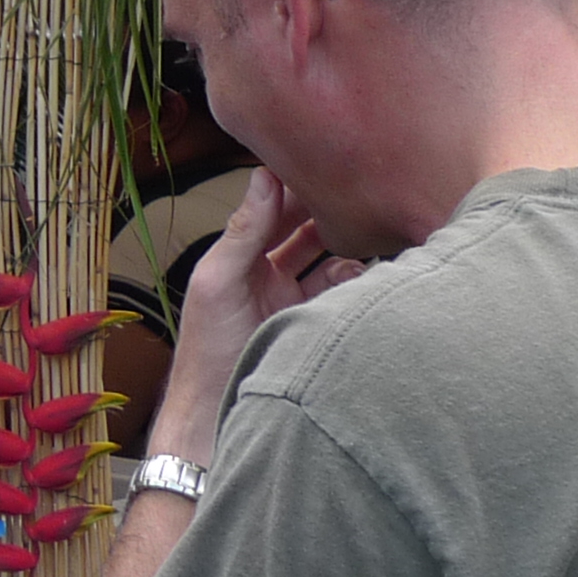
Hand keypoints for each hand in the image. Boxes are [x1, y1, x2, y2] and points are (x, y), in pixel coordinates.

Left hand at [145, 171, 360, 463]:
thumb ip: (244, 231)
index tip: (322, 158)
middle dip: (328, 212)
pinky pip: (342, 297)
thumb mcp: (218, 281)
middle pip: (307, 232)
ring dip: (349, 247)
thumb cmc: (207, 350)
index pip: (272, 210)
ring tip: (370, 230)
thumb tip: (264, 175)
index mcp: (240, 259)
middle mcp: (268, 276)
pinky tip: (369, 274)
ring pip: (331, 262)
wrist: (218, 418)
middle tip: (358, 191)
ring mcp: (295, 303)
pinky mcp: (315, 329)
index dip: (294, 185)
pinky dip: (357, 283)